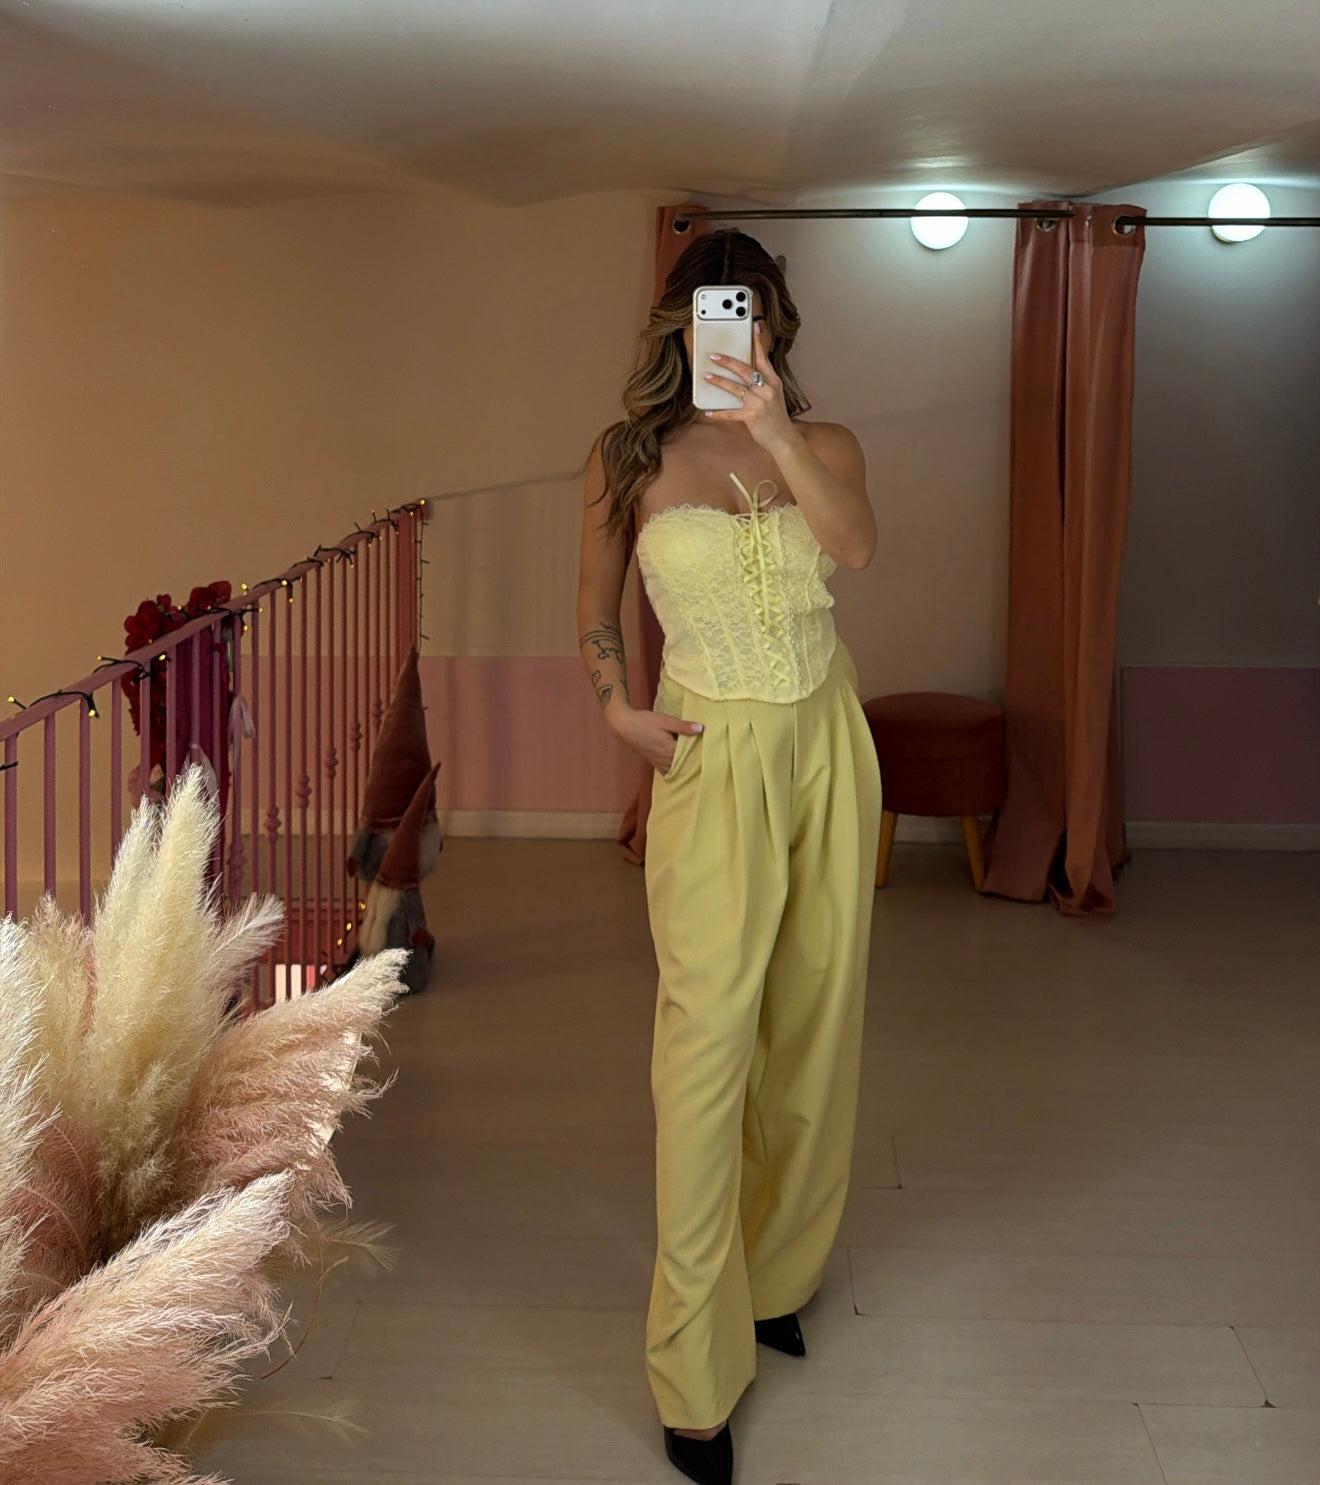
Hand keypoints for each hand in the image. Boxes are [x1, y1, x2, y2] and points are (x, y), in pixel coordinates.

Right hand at [607, 705, 702, 774]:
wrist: (624, 725)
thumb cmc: (645, 721)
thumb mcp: (665, 720)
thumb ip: (683, 726)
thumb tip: (702, 728)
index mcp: (670, 750)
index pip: (691, 756)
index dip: (702, 754)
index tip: (712, 753)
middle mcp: (665, 760)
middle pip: (685, 765)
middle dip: (696, 763)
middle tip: (709, 761)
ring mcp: (659, 763)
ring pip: (677, 770)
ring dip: (686, 767)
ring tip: (698, 764)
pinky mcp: (654, 763)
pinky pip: (668, 771)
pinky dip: (676, 770)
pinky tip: (682, 767)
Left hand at [701, 322, 797, 456]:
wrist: (783, 438)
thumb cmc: (776, 417)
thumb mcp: (774, 395)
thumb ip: (762, 383)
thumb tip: (743, 373)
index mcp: (773, 382)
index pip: (763, 359)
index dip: (758, 342)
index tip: (754, 327)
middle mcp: (767, 389)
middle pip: (745, 370)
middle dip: (728, 362)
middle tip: (714, 356)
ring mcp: (759, 403)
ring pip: (735, 388)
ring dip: (719, 381)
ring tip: (706, 376)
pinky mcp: (751, 416)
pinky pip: (731, 413)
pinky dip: (718, 413)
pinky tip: (708, 412)